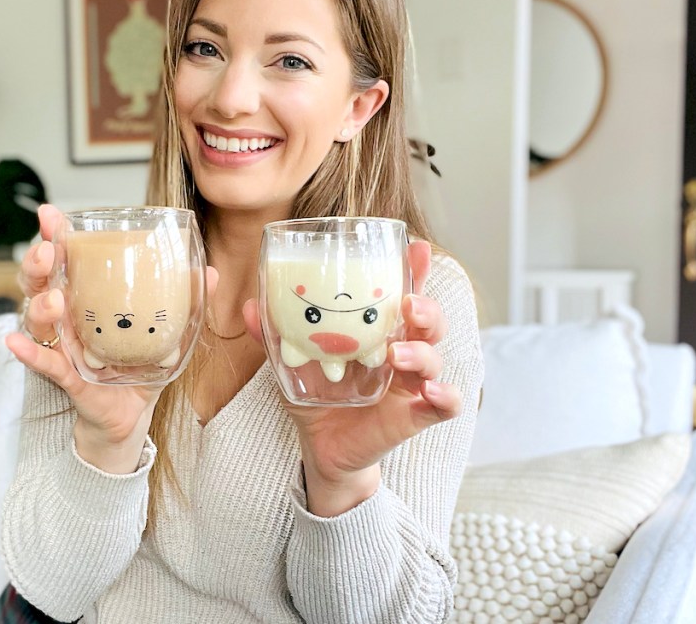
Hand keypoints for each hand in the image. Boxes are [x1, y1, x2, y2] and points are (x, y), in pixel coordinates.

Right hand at [6, 204, 218, 472]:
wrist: (133, 413)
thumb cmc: (140, 363)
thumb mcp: (167, 330)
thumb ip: (186, 300)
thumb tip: (209, 272)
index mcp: (87, 295)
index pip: (67, 258)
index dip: (55, 234)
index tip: (50, 215)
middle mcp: (67, 315)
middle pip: (41, 280)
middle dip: (39, 262)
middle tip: (49, 253)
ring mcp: (63, 344)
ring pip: (38, 317)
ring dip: (40, 304)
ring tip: (54, 300)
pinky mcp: (65, 375)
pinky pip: (42, 362)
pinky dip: (28, 352)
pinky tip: (15, 342)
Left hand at [242, 240, 460, 514]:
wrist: (320, 448)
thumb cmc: (315, 397)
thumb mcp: (292, 364)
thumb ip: (275, 336)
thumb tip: (250, 306)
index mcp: (378, 331)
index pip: (402, 294)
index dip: (415, 271)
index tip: (417, 249)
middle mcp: (401, 351)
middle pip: (429, 322)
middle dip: (425, 307)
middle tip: (407, 304)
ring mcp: (411, 383)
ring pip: (434, 358)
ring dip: (422, 352)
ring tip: (397, 354)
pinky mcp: (414, 416)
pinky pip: (445, 405)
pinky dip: (445, 397)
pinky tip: (432, 393)